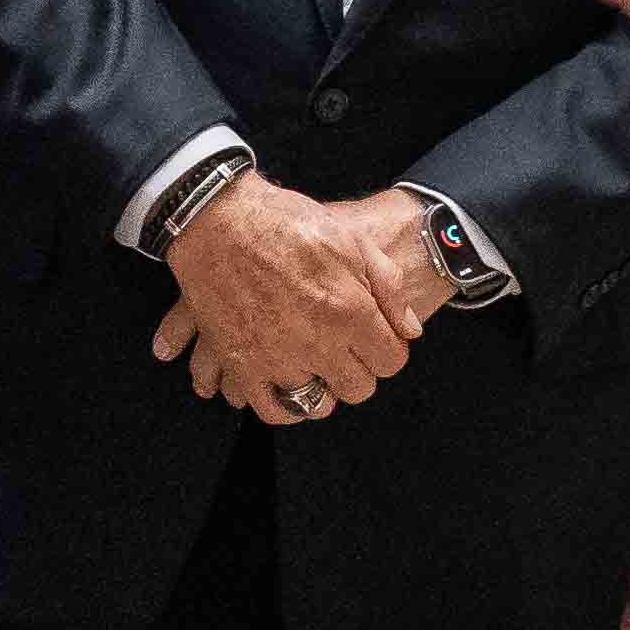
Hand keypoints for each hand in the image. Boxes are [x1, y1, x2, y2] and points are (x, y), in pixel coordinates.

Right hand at [147, 176, 439, 419]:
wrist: (219, 221)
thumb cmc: (284, 223)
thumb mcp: (351, 240)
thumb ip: (388, 285)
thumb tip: (410, 329)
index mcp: (350, 311)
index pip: (390, 361)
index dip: (387, 350)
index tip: (375, 340)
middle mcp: (318, 343)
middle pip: (358, 387)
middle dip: (358, 370)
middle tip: (346, 350)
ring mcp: (278, 358)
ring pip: (317, 404)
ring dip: (322, 390)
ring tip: (316, 368)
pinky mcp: (242, 364)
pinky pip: (270, 408)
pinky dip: (283, 407)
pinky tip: (288, 390)